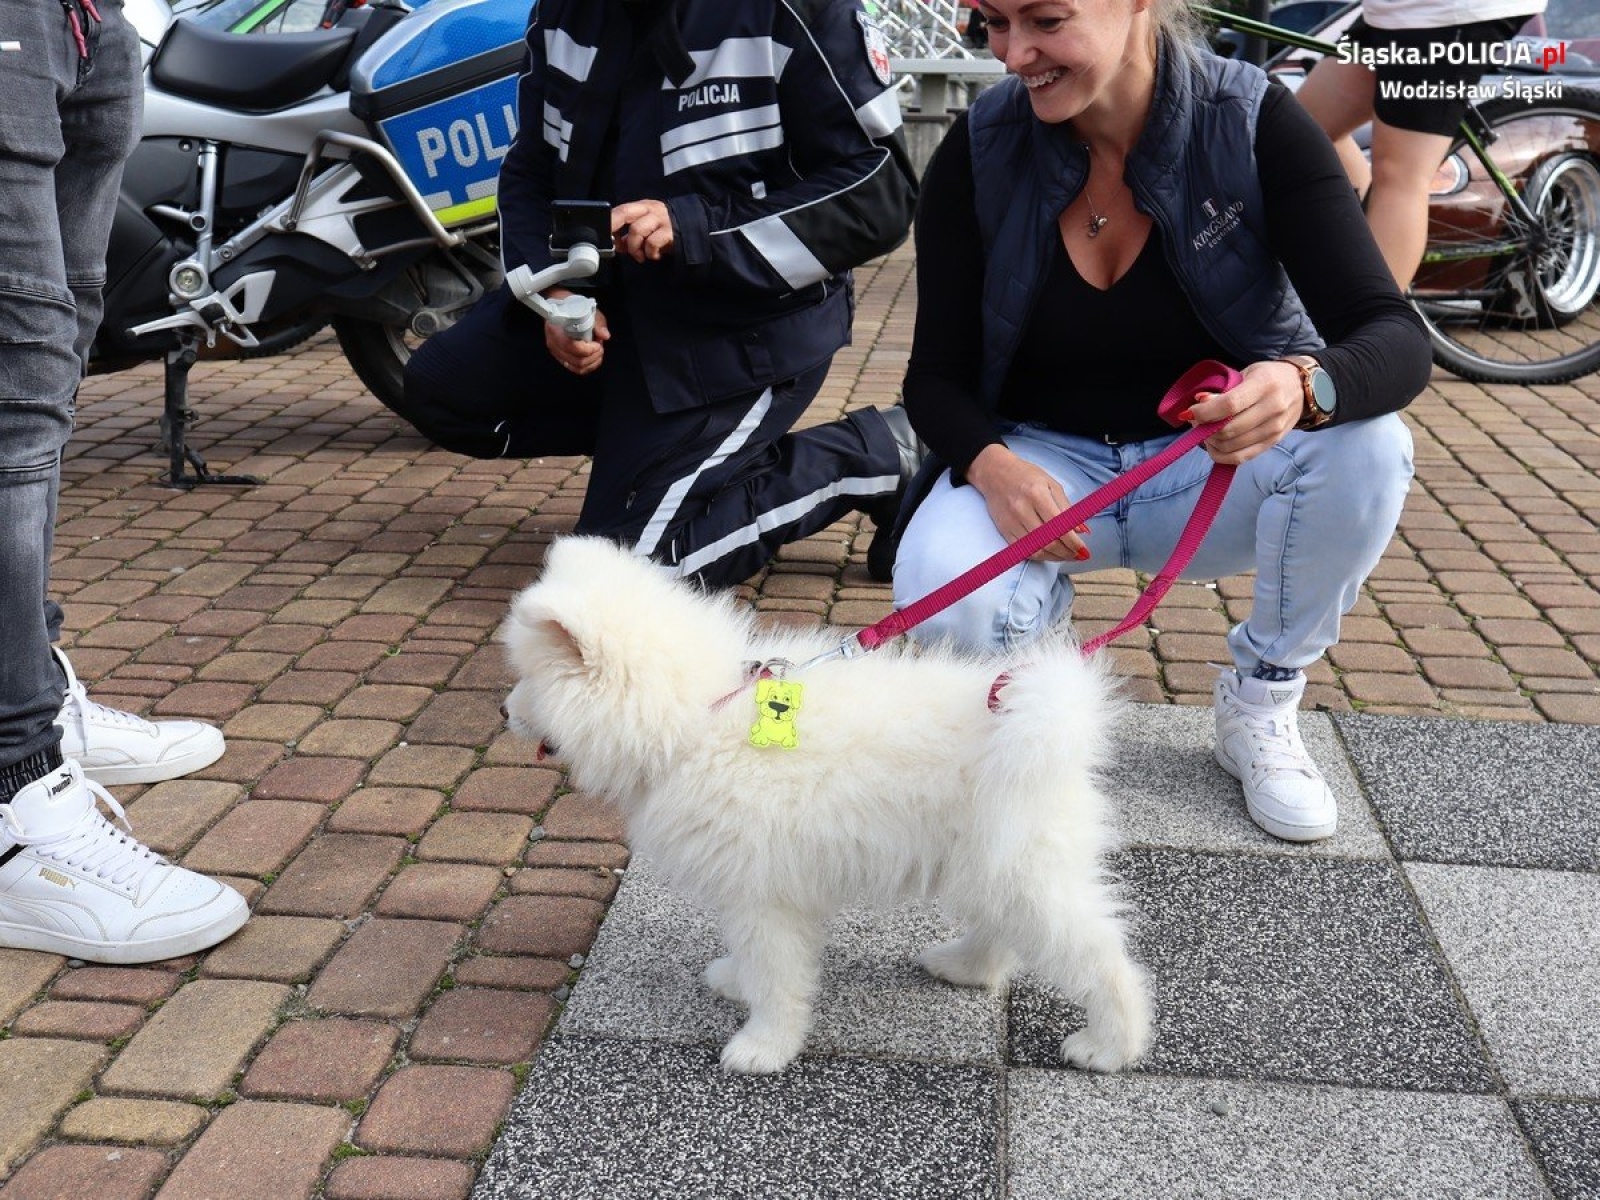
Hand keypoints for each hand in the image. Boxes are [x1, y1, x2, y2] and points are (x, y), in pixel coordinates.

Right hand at [543, 288, 609, 374]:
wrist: (559, 306)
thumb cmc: (573, 307)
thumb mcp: (588, 310)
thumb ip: (597, 323)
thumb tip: (605, 336)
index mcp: (557, 330)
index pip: (571, 347)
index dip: (588, 349)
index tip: (598, 343)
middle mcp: (554, 343)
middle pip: (576, 360)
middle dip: (593, 356)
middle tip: (600, 347)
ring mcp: (556, 351)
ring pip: (576, 367)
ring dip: (592, 362)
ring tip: (598, 352)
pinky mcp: (560, 357)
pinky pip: (574, 368)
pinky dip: (587, 367)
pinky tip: (594, 359)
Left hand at [612, 199, 675, 262]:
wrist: (695, 230)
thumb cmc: (667, 230)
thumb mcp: (649, 227)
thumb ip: (632, 232)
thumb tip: (616, 242)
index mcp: (643, 207)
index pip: (621, 209)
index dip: (610, 221)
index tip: (606, 235)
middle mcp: (651, 210)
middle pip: (625, 213)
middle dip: (614, 226)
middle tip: (614, 243)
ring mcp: (661, 220)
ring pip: (636, 230)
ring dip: (634, 247)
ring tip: (639, 255)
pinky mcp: (670, 233)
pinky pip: (652, 242)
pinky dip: (649, 252)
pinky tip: (653, 256)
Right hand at [966, 444, 1090, 562]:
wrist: (994, 473)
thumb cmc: (1026, 476)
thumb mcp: (1052, 485)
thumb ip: (1067, 508)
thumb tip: (1082, 531)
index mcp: (1037, 494)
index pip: (1059, 526)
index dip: (1074, 543)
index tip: (1084, 551)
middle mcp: (1022, 509)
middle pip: (1048, 541)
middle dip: (1067, 553)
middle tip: (1078, 555)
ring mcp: (1011, 522)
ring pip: (1036, 550)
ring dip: (1054, 557)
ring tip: (1066, 555)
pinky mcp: (1004, 530)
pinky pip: (1023, 551)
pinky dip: (1039, 555)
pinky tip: (1049, 553)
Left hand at [1183, 360, 1301, 464]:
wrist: (1302, 387)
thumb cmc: (1268, 377)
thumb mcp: (1246, 374)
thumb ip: (1224, 389)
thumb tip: (1200, 402)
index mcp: (1264, 385)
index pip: (1230, 405)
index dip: (1205, 412)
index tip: (1190, 412)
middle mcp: (1273, 408)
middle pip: (1229, 429)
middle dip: (1205, 428)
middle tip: (1196, 421)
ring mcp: (1275, 428)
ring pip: (1232, 446)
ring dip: (1210, 442)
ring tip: (1205, 431)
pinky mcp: (1272, 443)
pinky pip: (1241, 457)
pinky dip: (1221, 455)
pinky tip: (1213, 446)